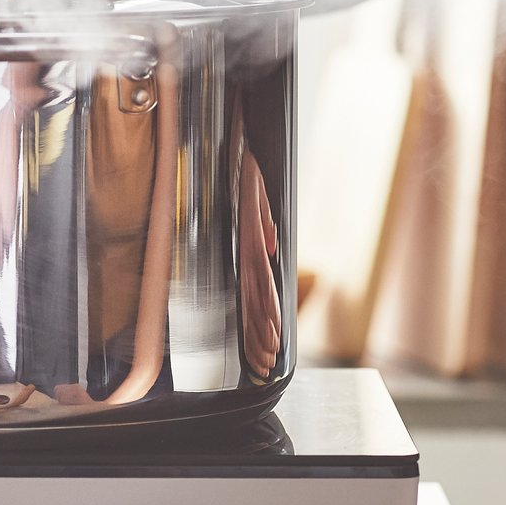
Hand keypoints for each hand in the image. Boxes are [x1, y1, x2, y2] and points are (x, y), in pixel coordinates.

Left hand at [238, 150, 281, 379]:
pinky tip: (271, 302)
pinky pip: (256, 256)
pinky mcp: (248, 221)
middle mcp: (243, 247)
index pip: (251, 294)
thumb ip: (261, 224)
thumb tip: (271, 244)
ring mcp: (246, 236)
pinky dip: (265, 281)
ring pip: (256, 285)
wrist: (234, 141)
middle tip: (263, 363)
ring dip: (263, 319)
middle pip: (252, 298)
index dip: (256, 325)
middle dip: (258, 334)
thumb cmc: (241, 171)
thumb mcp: (253, 200)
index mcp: (243, 247)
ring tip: (269, 346)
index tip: (261, 354)